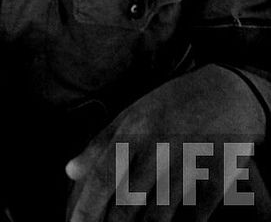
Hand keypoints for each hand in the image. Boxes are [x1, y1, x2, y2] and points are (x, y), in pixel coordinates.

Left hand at [65, 65, 265, 219]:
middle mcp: (159, 149)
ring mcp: (190, 166)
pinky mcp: (218, 181)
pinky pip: (194, 219)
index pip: (102, 177)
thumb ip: (101, 143)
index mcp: (134, 130)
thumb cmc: (173, 104)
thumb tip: (69, 171)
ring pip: (158, 217)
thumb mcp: (134, 113)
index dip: (86, 208)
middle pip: (127, 204)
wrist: (230, 92)